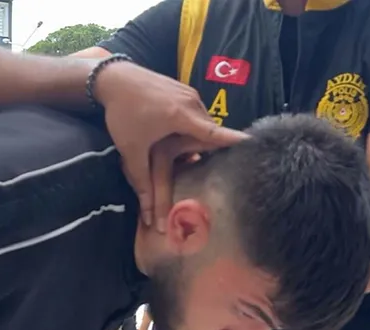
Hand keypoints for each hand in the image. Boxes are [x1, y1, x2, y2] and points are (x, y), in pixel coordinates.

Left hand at [94, 61, 248, 229]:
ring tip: (197, 155)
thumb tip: (146, 211)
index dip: (235, 141)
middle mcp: (191, 102)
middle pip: (210, 132)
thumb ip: (141, 179)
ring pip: (203, 122)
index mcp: (182, 116)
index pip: (215, 134)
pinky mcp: (184, 89)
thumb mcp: (131, 149)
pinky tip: (184, 136)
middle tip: (219, 167)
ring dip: (201, 138)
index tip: (255, 146)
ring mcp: (188, 93)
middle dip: (213, 149)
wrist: (115, 77)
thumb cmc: (123, 113)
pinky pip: (196, 112)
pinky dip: (194, 126)